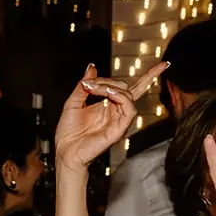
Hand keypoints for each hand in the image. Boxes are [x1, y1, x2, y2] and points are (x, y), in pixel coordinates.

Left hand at [54, 62, 168, 170]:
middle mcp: (116, 113)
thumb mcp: (73, 103)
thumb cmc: (68, 134)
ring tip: (94, 88)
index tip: (149, 63)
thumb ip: (84, 86)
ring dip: (112, 87)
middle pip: (127, 88)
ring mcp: (119, 121)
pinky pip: (129, 109)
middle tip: (88, 83)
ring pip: (129, 96)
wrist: (65, 153)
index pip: (132, 88)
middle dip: (108, 81)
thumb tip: (92, 67)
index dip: (150, 75)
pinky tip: (108, 93)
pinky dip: (121, 97)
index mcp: (108, 106)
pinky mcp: (119, 130)